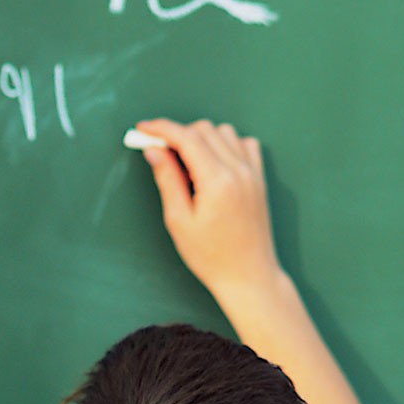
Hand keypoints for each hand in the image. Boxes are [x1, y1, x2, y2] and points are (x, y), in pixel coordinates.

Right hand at [135, 118, 283, 302]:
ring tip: (185, 163)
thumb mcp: (179, 220)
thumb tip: (154, 151)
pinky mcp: (260, 178)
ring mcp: (253, 172)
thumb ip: (167, 180)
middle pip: (204, 130)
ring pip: (224, 132)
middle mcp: (239, 171)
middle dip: (178, 134)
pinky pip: (244, 144)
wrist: (248, 274)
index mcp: (217, 181)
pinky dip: (225, 144)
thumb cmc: (210, 255)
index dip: (161, 129)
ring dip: (201, 138)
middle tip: (158, 151)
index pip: (186, 138)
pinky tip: (212, 163)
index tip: (143, 129)